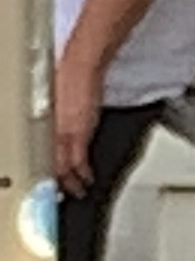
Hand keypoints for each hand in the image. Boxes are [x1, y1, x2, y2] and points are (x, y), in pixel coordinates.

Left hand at [51, 35, 104, 197]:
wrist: (81, 67)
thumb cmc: (69, 76)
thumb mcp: (55, 100)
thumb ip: (56, 117)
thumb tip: (56, 124)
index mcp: (43, 122)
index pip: (42, 152)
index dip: (45, 169)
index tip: (48, 180)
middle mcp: (51, 130)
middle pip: (51, 163)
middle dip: (57, 181)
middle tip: (61, 193)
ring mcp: (64, 133)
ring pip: (63, 166)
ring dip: (71, 182)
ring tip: (76, 191)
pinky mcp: (79, 133)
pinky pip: (79, 161)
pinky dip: (83, 174)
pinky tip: (87, 179)